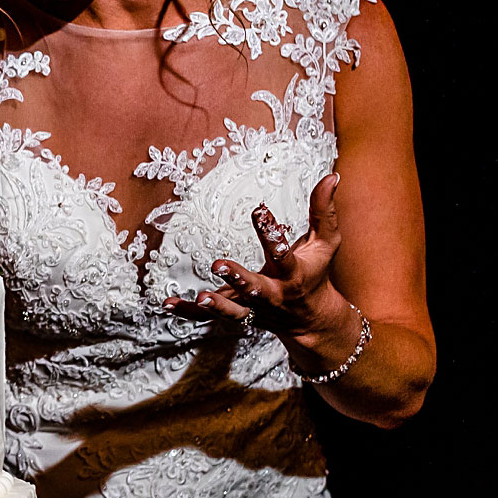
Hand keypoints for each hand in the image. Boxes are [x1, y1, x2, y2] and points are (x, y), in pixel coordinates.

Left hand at [165, 173, 362, 365]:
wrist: (310, 321)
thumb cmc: (314, 274)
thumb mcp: (325, 243)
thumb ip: (323, 211)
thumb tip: (331, 176)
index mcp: (293, 275)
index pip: (283, 253)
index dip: (271, 232)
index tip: (259, 210)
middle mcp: (273, 294)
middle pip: (256, 290)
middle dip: (239, 279)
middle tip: (218, 265)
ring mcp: (253, 308)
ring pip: (234, 311)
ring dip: (217, 306)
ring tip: (200, 297)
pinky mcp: (237, 314)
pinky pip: (208, 318)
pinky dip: (187, 313)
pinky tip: (166, 303)